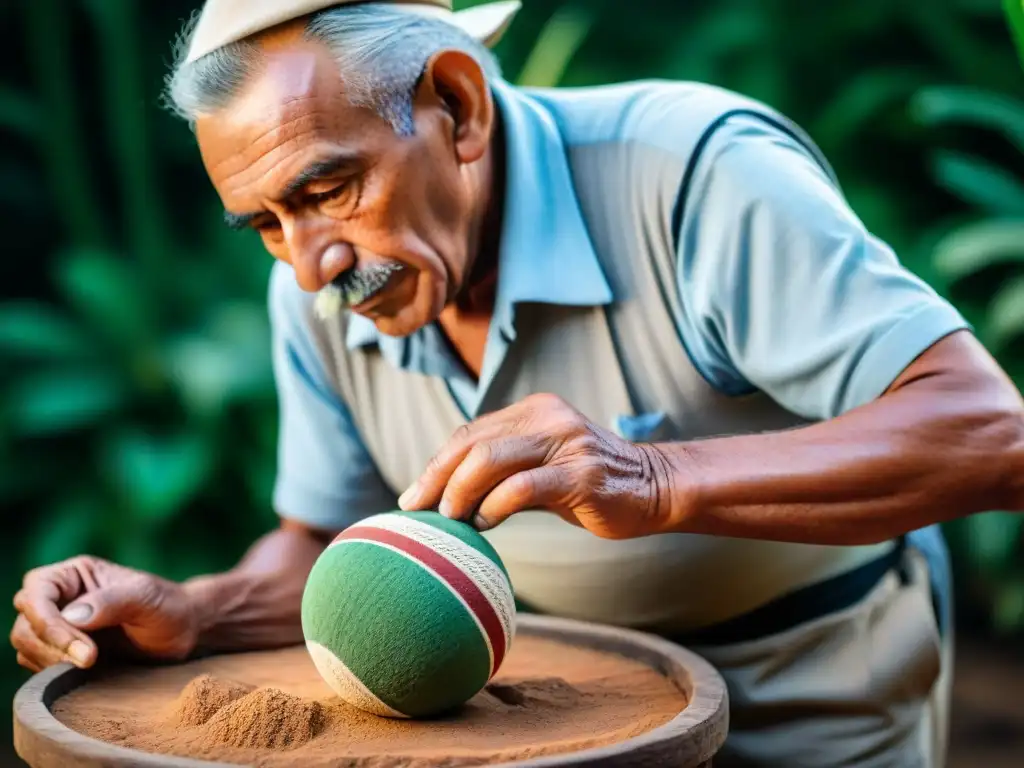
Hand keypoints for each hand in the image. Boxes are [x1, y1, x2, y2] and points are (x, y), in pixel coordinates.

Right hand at [11, 556, 198, 671]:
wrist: (182, 632)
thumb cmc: (168, 606)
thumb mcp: (147, 598)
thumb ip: (113, 601)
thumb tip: (72, 616)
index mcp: (74, 574)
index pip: (36, 592)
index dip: (48, 621)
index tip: (81, 647)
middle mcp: (60, 597)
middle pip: (26, 622)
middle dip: (51, 645)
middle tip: (90, 661)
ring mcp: (57, 625)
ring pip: (26, 645)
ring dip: (50, 661)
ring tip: (92, 666)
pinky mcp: (61, 651)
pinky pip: (37, 664)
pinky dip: (52, 672)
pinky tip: (83, 674)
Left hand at [397, 393, 672, 538]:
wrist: (652, 487)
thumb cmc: (586, 482)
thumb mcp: (541, 464)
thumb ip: (500, 469)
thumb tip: (443, 496)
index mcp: (533, 411)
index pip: (469, 433)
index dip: (436, 465)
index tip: (413, 497)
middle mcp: (547, 418)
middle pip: (471, 444)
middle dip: (436, 479)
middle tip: (417, 511)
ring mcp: (565, 443)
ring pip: (489, 460)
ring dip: (459, 492)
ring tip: (449, 518)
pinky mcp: (580, 475)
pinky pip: (521, 488)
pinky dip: (493, 507)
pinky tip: (483, 524)